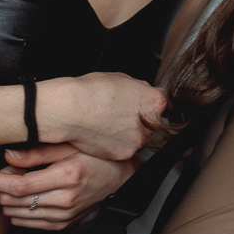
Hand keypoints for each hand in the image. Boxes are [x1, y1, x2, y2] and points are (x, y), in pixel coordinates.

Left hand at [0, 143, 137, 229]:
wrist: (122, 179)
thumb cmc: (97, 157)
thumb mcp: (71, 145)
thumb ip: (38, 152)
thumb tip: (7, 155)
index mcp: (67, 176)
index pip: (17, 184)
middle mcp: (65, 200)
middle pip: (12, 201)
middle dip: (0, 185)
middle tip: (7, 169)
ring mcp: (64, 217)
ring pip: (16, 214)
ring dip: (8, 198)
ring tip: (18, 181)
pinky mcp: (62, 226)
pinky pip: (27, 223)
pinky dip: (18, 210)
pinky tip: (25, 196)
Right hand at [39, 72, 165, 161]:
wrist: (70, 110)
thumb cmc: (91, 91)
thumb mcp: (121, 78)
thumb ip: (139, 89)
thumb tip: (144, 92)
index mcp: (154, 101)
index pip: (162, 105)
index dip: (148, 106)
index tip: (140, 107)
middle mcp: (151, 122)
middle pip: (150, 124)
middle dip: (138, 121)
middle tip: (118, 115)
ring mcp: (138, 140)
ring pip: (136, 138)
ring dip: (126, 134)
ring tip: (106, 124)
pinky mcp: (124, 154)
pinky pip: (123, 150)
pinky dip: (114, 145)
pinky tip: (101, 134)